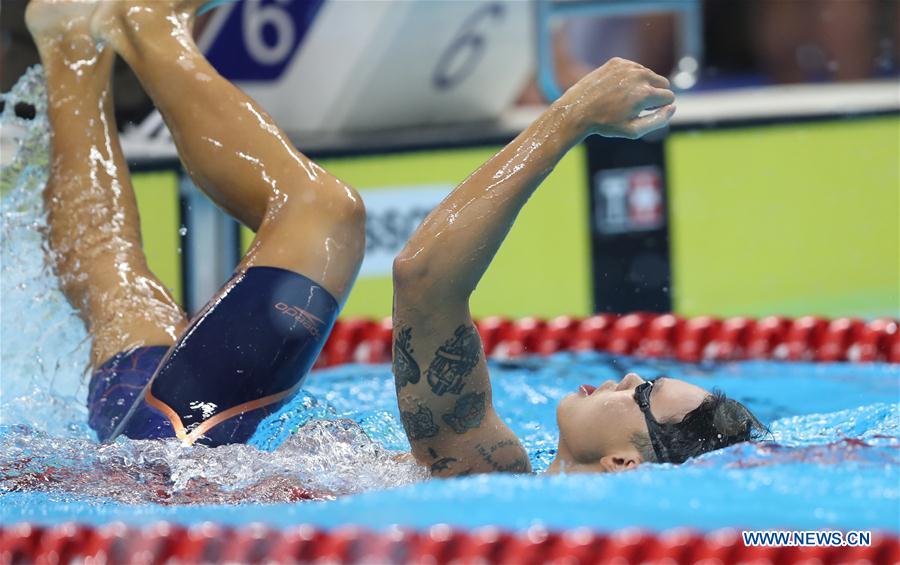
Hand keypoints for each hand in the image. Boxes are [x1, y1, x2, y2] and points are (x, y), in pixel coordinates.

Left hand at [556, 57, 675, 139]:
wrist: (577, 110)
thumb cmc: (606, 124)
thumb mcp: (634, 130)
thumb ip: (659, 120)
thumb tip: (673, 107)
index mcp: (645, 93)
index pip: (669, 97)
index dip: (660, 107)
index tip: (646, 113)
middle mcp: (639, 76)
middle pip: (663, 82)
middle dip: (655, 94)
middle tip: (636, 107)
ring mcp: (628, 66)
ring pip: (649, 74)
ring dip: (643, 85)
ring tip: (624, 99)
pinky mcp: (617, 62)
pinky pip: (634, 68)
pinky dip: (630, 78)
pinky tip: (616, 89)